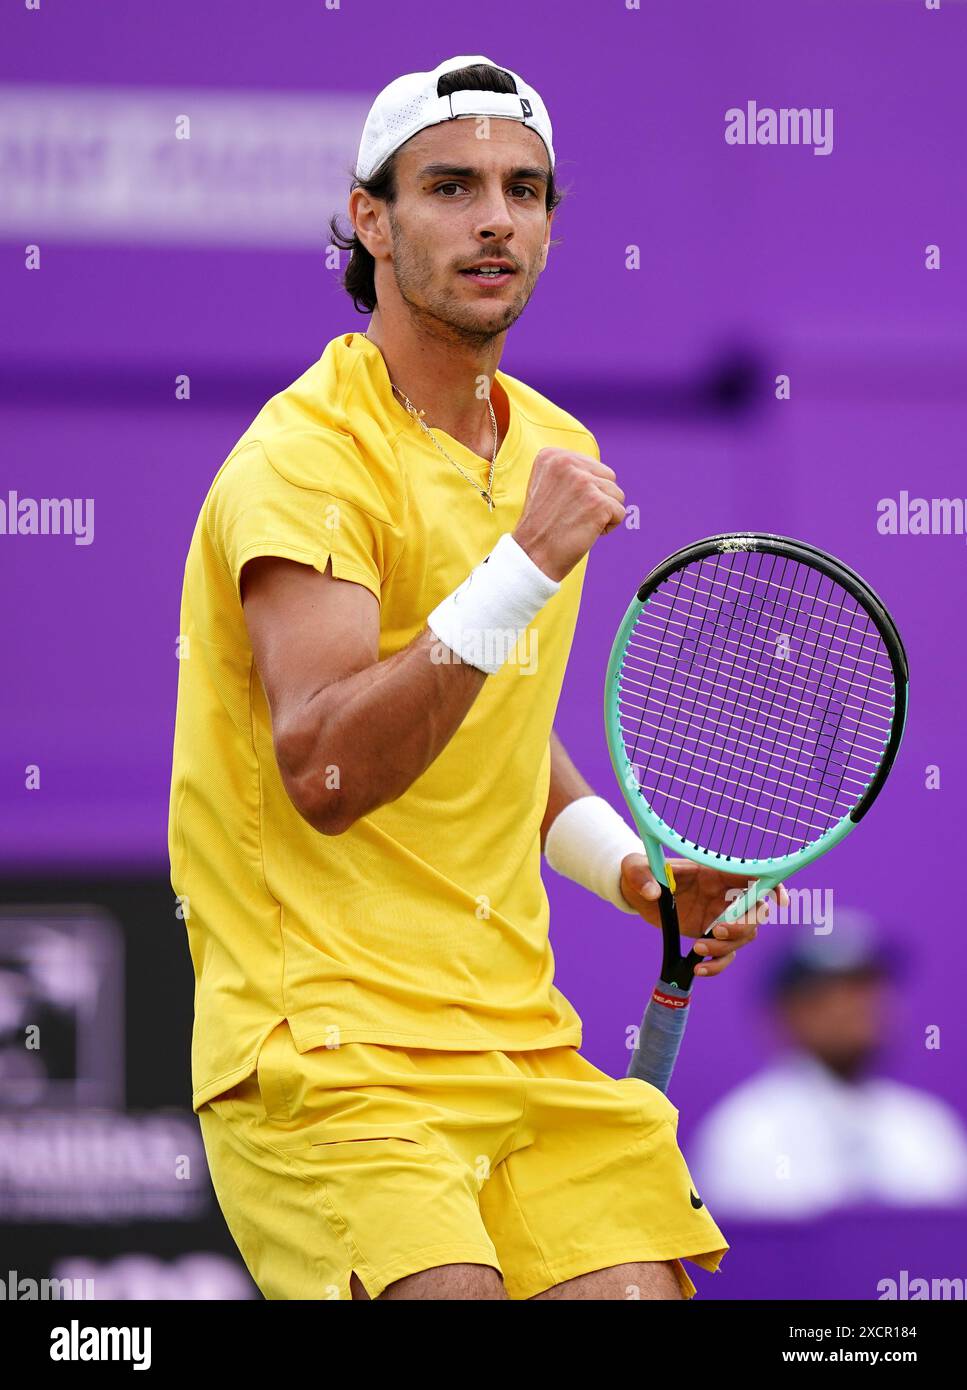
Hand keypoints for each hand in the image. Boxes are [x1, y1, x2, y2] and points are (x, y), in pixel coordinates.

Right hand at [513, 447, 624, 581]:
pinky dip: (608, 527)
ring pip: (616, 494)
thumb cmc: (542, 525)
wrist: (532, 555)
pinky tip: (587, 532)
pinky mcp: (599, 503)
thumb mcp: (546, 485)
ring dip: (603, 513)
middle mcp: (567, 463)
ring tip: (579, 523)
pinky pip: (620, 513)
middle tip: (574, 515)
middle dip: (598, 498)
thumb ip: (569, 471)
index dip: (584, 490)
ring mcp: (584, 482)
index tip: (564, 504)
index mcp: (552, 456)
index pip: (592, 466)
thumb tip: (598, 469)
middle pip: (608, 476)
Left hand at [618, 853, 789, 977]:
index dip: (774, 887)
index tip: (781, 902)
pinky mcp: (709, 937)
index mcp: (715, 873)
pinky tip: (698, 969)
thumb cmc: (641, 872)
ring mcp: (719, 917)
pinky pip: (725, 956)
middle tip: (716, 932)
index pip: (754, 877)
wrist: (637, 892)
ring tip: (697, 950)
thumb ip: (642, 875)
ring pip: (743, 937)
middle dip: (743, 926)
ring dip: (725, 948)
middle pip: (755, 913)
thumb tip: (654, 892)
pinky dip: (716, 965)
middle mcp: (723, 895)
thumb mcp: (636, 867)